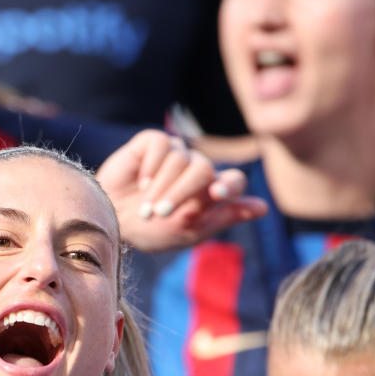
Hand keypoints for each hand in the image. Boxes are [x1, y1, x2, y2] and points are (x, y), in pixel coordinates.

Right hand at [98, 129, 267, 253]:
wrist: (110, 222)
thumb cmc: (150, 232)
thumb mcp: (188, 231)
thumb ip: (224, 217)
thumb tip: (264, 208)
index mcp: (210, 191)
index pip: (233, 181)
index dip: (229, 186)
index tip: (216, 196)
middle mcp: (196, 170)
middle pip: (204, 169)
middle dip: (183, 193)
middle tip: (162, 212)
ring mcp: (175, 154)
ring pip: (181, 159)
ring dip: (161, 187)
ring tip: (145, 208)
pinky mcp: (152, 143)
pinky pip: (161, 145)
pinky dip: (151, 167)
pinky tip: (140, 183)